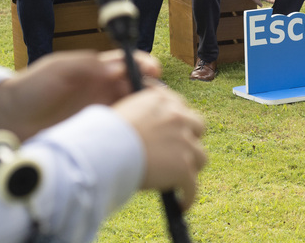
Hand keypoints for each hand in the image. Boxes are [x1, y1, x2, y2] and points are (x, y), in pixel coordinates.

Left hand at [0, 50, 162, 140]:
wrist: (7, 118)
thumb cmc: (31, 87)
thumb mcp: (59, 67)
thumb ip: (87, 64)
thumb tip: (118, 67)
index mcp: (97, 71)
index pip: (129, 65)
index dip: (144, 66)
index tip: (153, 69)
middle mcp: (103, 92)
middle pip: (138, 90)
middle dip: (153, 91)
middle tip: (160, 98)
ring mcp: (100, 114)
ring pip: (134, 112)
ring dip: (147, 113)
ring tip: (153, 118)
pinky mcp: (95, 136)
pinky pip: (120, 134)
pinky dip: (132, 134)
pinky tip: (137, 137)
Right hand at [112, 87, 206, 208]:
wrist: (105, 150)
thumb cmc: (104, 133)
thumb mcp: (124, 110)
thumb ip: (142, 113)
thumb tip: (146, 128)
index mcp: (162, 100)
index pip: (180, 106)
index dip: (178, 120)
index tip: (174, 131)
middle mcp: (177, 117)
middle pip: (198, 127)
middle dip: (191, 138)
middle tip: (180, 152)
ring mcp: (183, 142)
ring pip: (201, 157)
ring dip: (192, 166)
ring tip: (180, 178)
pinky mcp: (183, 168)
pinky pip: (193, 186)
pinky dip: (188, 196)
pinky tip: (181, 204)